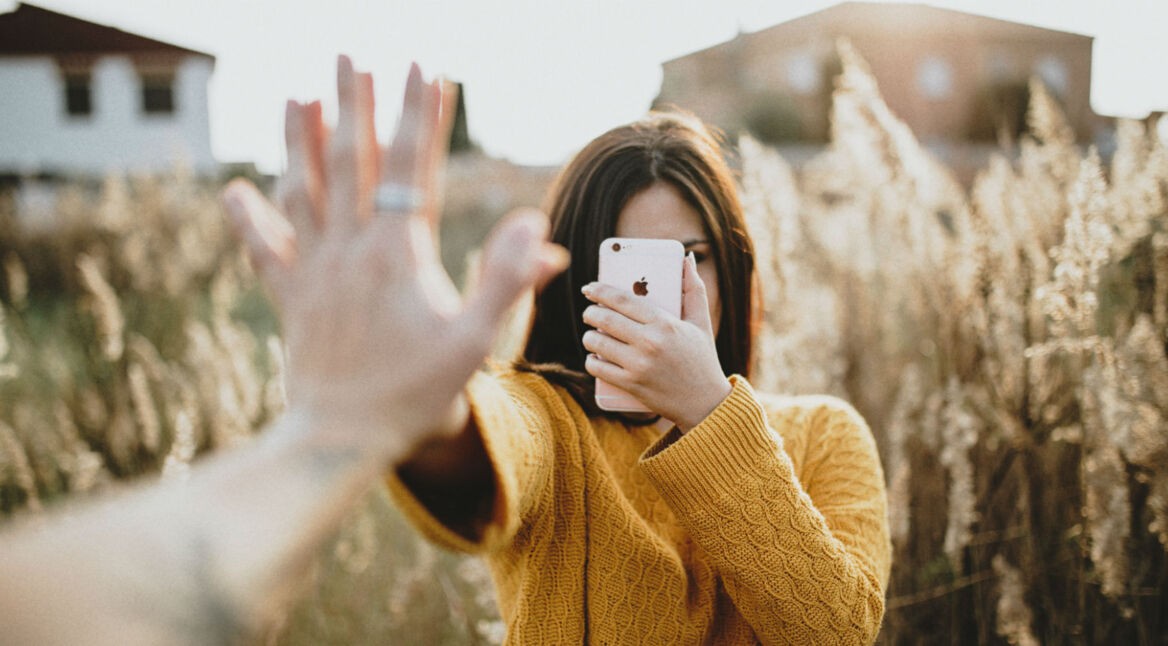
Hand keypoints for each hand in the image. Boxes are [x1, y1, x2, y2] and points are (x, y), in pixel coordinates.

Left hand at [222, 57, 566, 459]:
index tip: (426, 67)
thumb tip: (538, 226)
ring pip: (303, 190)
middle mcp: (350, 249)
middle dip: (355, 103)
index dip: (421, 115)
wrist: (342, 440)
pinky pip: (264, 248)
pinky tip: (234, 189)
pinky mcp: (290, 298)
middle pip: (351, 161)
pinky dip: (248, 217)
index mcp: (399, 253)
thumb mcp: (477, 342)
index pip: (414, 167)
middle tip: (351, 55)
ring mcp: (314, 271)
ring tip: (300, 95)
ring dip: (300, 139)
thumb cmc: (416, 395)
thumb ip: (508, 280)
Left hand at [581, 253, 730, 430]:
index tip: (589, 288)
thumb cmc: (702, 359)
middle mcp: (650, 342)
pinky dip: (591, 360)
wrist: (705, 403)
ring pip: (596, 342)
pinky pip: (597, 367)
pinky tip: (594, 356)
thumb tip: (686, 259)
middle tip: (590, 313)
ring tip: (593, 335)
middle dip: (591, 313)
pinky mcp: (630, 385)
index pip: (622, 300)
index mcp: (665, 323)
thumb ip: (694, 289)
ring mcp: (638, 365)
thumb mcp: (702, 322)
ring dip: (589, 336)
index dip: (600, 291)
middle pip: (604, 319)